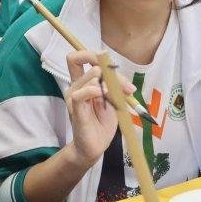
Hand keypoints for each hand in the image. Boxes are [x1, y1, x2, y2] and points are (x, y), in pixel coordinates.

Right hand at [63, 51, 118, 165]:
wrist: (95, 146)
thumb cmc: (102, 124)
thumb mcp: (113, 100)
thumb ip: (113, 86)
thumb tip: (116, 74)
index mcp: (83, 83)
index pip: (77, 58)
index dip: (92, 55)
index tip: (113, 67)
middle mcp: (75, 86)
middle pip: (88, 62)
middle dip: (111, 69)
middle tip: (127, 87)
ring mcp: (73, 96)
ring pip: (92, 76)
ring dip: (111, 84)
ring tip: (121, 99)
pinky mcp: (74, 108)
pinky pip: (81, 93)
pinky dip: (96, 91)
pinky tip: (105, 98)